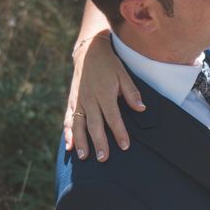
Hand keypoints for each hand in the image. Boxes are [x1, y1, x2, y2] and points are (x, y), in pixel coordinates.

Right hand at [63, 34, 145, 160]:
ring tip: (84, 157)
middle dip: (99, 142)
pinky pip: (68, 119)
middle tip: (103, 158)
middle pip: (94, 125)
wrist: (88, 52)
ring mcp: (79, 100)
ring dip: (81, 141)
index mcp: (105, 94)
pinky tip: (69, 145)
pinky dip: (68, 133)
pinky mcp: (72, 100)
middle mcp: (90, 99)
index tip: (125, 146)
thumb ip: (131, 92)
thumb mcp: (123, 74)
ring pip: (78, 124)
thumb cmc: (109, 64)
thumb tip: (141, 108)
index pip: (113, 117)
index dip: (119, 132)